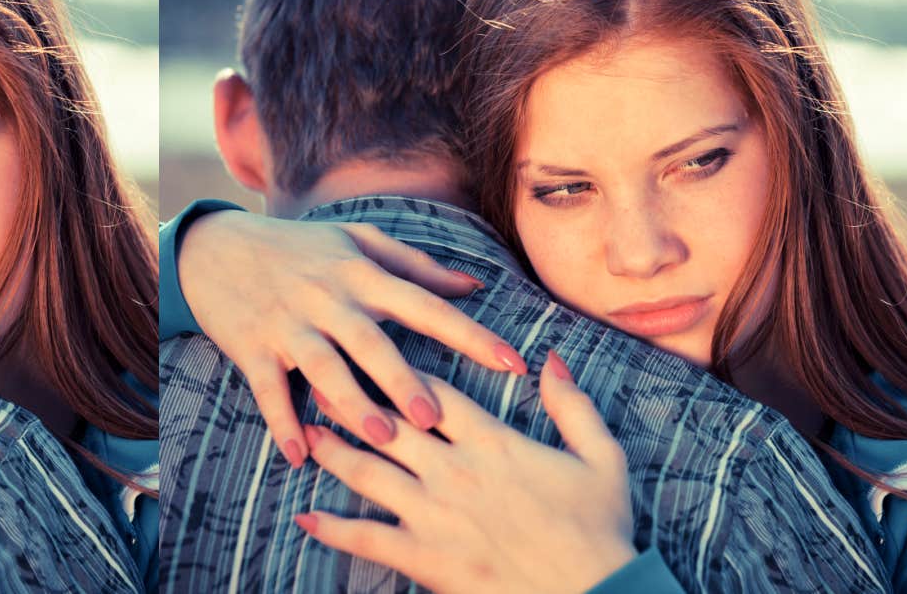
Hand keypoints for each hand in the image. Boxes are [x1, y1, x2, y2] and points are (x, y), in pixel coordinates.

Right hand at [178, 211, 526, 466]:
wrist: (215, 247)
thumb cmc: (298, 247)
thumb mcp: (356, 241)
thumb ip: (416, 266)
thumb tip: (473, 284)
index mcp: (361, 274)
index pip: (425, 304)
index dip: (470, 334)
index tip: (512, 362)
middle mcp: (328, 298)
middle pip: (372, 341)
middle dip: (404, 379)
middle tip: (435, 418)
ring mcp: (288, 323)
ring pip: (324, 366)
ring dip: (351, 403)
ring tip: (381, 436)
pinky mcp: (251, 346)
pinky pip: (268, 389)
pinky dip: (282, 421)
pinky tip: (299, 455)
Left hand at [298, 355, 636, 593]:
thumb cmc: (601, 530)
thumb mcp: (601, 458)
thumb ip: (572, 405)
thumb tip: (551, 358)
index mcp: (492, 442)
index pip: (436, 393)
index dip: (403, 370)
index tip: (376, 350)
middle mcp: (453, 469)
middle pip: (388, 423)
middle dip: (351, 398)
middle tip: (318, 377)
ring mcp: (433, 513)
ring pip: (367, 471)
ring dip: (332, 450)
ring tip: (307, 433)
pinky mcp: (423, 557)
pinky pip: (366, 538)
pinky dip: (332, 529)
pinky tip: (305, 517)